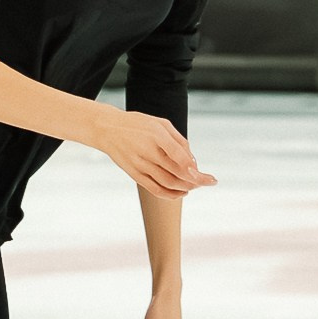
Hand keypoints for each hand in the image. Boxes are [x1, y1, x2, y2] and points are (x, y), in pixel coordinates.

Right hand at [95, 110, 216, 199]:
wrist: (107, 129)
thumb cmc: (139, 125)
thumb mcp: (161, 123)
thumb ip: (179, 141)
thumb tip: (193, 162)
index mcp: (157, 135)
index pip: (179, 157)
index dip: (194, 170)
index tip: (208, 177)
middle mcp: (148, 151)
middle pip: (177, 173)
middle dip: (197, 181)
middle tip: (210, 182)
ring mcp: (140, 165)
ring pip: (168, 184)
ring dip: (186, 188)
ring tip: (196, 185)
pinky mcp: (134, 174)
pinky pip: (155, 189)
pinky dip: (171, 195)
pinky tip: (182, 192)